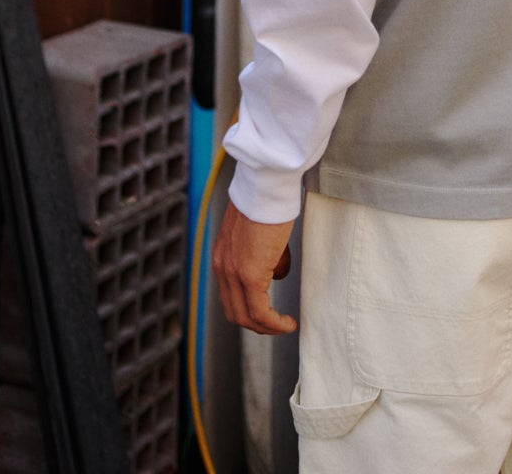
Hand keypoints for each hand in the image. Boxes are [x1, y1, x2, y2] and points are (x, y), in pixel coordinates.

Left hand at [212, 198, 297, 335]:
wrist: (265, 184)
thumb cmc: (267, 198)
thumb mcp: (261, 231)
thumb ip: (266, 254)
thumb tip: (278, 273)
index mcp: (223, 255)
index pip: (229, 295)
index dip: (248, 309)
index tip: (268, 312)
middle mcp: (222, 267)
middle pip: (235, 312)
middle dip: (257, 324)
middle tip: (277, 324)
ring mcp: (233, 273)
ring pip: (246, 317)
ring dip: (266, 327)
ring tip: (285, 326)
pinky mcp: (249, 275)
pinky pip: (260, 312)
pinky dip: (274, 324)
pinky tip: (288, 323)